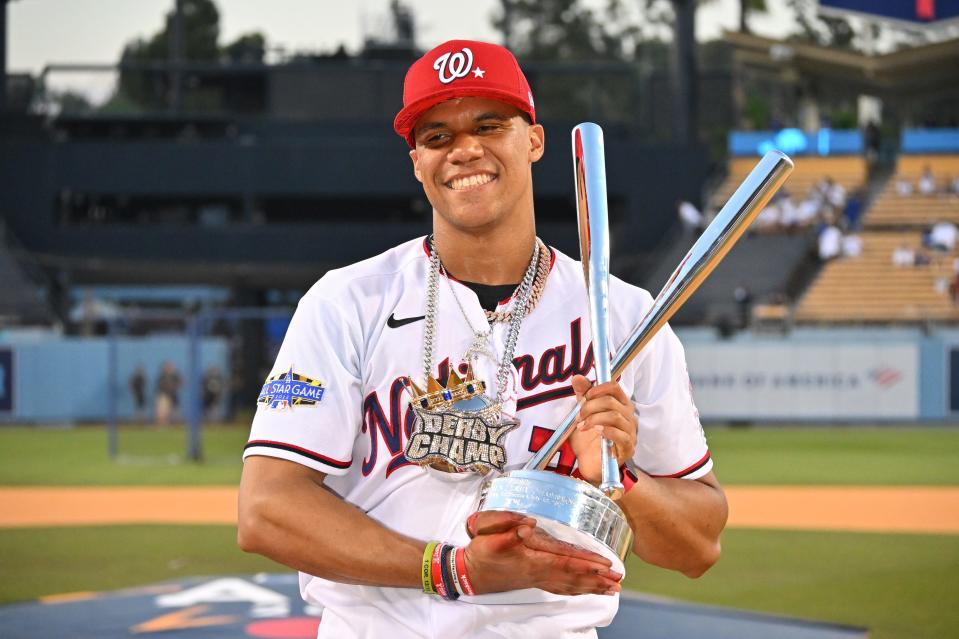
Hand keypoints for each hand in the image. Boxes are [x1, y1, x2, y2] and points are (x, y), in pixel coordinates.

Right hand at [463, 510, 621, 595]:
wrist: (471, 573)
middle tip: (619, 580)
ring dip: (593, 587)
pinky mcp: (536, 581)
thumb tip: (529, 524)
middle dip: (598, 579)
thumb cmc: (481, 553)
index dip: (586, 563)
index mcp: (532, 559)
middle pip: (574, 577)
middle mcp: (539, 572)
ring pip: (571, 585)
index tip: (605, 565)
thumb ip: (508, 527)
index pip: (565, 562)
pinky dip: (578, 590)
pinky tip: (587, 591)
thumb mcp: (489, 536)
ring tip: (612, 589)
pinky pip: (563, 589)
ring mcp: (538, 579)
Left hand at [567, 375, 637, 484]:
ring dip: (594, 419)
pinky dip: (606, 431)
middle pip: (612, 402)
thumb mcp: (583, 414)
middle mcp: (628, 416)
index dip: (598, 388)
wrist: (590, 463)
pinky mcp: (628, 448)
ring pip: (615, 416)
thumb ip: (582, 395)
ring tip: (582, 426)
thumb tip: (577, 377)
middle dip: (590, 406)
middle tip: (578, 416)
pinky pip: (620, 435)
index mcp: (620, 405)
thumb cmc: (589, 438)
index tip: (584, 396)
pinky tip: (595, 432)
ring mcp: (630, 432)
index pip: (615, 387)